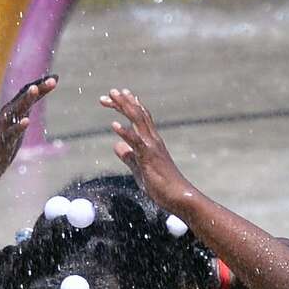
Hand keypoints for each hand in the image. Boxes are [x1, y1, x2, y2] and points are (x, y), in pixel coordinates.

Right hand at [0, 75, 55, 184]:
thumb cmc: (2, 146)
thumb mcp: (17, 127)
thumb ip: (24, 112)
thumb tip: (35, 99)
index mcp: (12, 112)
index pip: (27, 94)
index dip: (41, 86)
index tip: (56, 77)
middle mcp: (6, 116)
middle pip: (23, 98)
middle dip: (38, 88)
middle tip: (53, 80)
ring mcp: (2, 128)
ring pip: (14, 111)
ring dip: (25, 100)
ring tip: (35, 89)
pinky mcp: (0, 143)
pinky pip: (10, 134)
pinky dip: (17, 127)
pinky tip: (26, 121)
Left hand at [100, 87, 189, 210]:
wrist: (178, 197)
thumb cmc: (161, 186)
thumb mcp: (139, 168)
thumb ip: (129, 156)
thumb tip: (117, 145)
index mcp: (152, 141)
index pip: (140, 117)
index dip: (128, 105)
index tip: (115, 97)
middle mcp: (153, 140)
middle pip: (138, 114)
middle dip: (123, 102)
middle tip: (110, 92)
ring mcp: (152, 147)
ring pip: (138, 121)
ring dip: (124, 107)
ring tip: (111, 96)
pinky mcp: (149, 158)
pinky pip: (136, 142)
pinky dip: (125, 132)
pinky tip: (114, 125)